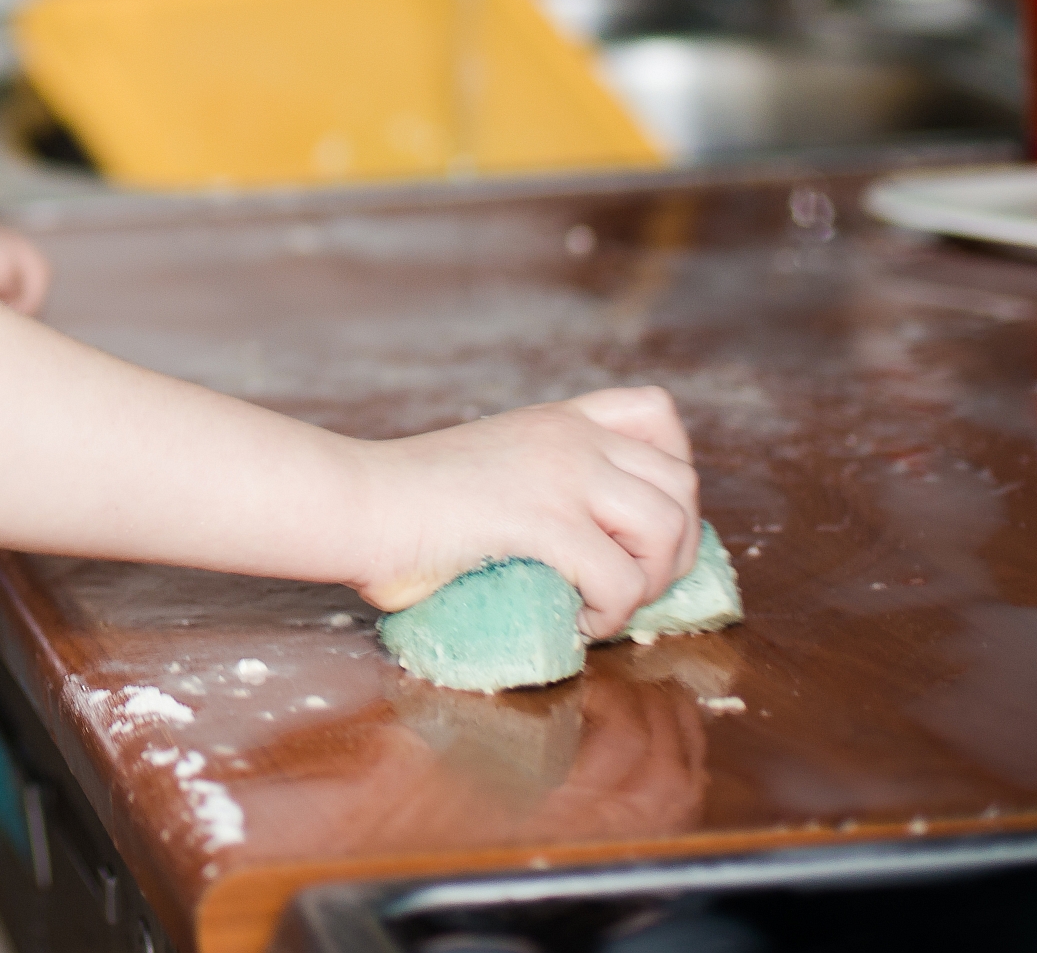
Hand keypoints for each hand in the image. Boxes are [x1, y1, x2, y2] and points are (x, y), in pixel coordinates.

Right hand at [343, 386, 698, 638]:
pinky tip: (575, 623)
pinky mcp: (545, 522)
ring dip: (649, 582)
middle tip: (631, 586)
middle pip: (682, 483)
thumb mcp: (490, 470)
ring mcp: (561, 475)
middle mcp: (569, 438)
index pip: (657, 414)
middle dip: (674, 548)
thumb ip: (537, 488)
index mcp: (556, 421)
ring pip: (667, 528)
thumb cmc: (402, 505)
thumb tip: (577, 555)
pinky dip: (610, 616)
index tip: (640, 522)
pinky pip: (621, 580)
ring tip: (605, 606)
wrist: (355, 505)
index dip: (673, 472)